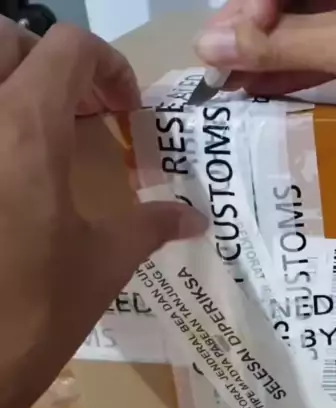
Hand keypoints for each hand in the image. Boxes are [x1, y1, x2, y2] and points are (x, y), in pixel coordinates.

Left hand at [0, 18, 205, 407]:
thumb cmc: (31, 315)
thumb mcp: (103, 265)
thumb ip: (150, 225)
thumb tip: (194, 218)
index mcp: (25, 130)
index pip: (68, 48)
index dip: (109, 67)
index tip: (124, 112)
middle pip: (5, 40)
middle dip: (44, 62)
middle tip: (75, 110)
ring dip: (11, 89)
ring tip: (39, 136)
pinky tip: (13, 180)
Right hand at [195, 0, 335, 139]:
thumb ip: (284, 41)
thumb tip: (211, 41)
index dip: (247, 9)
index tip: (220, 49)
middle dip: (259, 33)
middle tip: (223, 74)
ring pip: (325, 21)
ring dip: (285, 53)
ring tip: (242, 87)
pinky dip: (321, 66)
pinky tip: (288, 90)